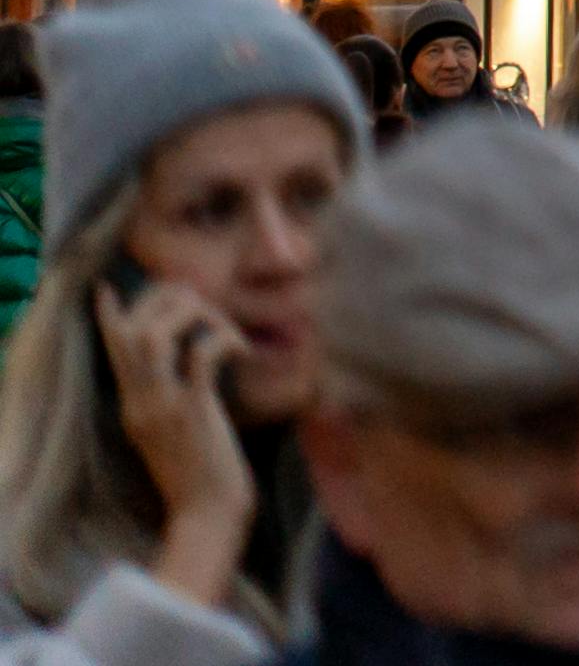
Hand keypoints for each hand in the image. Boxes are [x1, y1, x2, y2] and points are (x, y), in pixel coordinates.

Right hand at [104, 283, 245, 590]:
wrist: (208, 515)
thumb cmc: (204, 472)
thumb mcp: (178, 428)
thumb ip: (173, 394)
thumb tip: (194, 354)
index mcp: (133, 406)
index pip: (112, 351)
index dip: (112, 315)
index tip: (109, 289)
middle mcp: (139, 403)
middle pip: (131, 333)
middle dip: (162, 301)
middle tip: (200, 302)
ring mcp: (162, 408)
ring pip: (154, 337)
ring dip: (192, 315)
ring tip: (222, 325)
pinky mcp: (192, 413)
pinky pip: (199, 357)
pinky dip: (222, 340)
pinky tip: (243, 351)